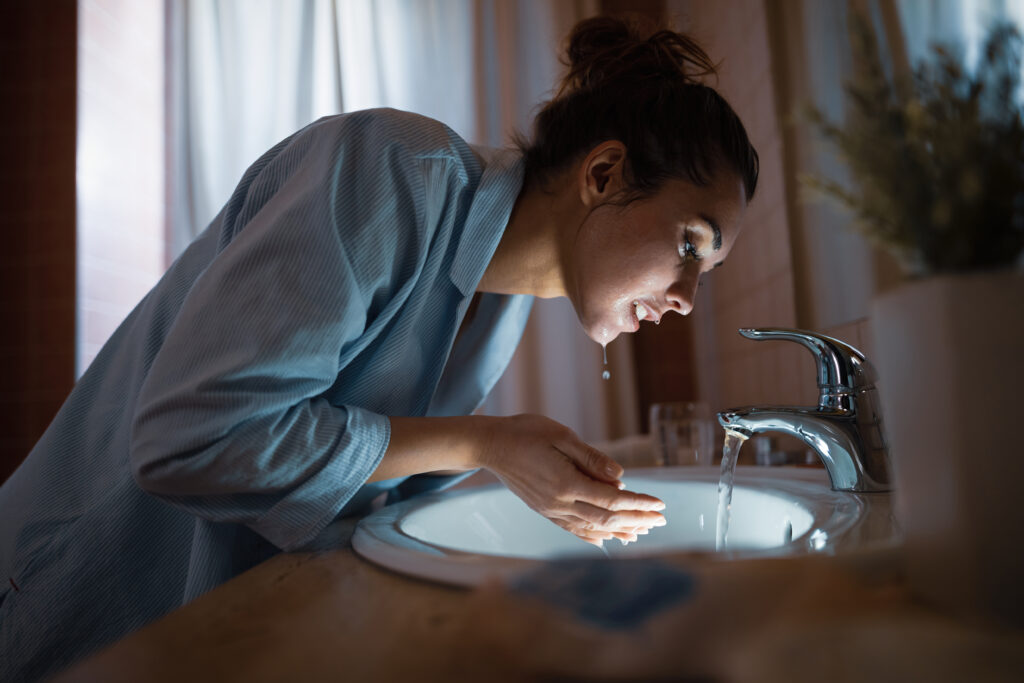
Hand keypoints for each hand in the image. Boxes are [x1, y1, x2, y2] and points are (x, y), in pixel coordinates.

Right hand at [477, 414, 665, 546]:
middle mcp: (559, 503)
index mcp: (566, 483)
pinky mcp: (544, 510)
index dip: (638, 503)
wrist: (490, 445)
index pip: (612, 499)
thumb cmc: (525, 433)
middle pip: (606, 518)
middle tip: (661, 521)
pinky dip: (594, 536)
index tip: (659, 504)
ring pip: (592, 528)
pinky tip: (606, 539)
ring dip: (619, 531)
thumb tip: (621, 475)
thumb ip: (592, 458)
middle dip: (637, 520)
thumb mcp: (562, 436)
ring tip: (642, 532)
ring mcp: (551, 510)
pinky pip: (573, 529)